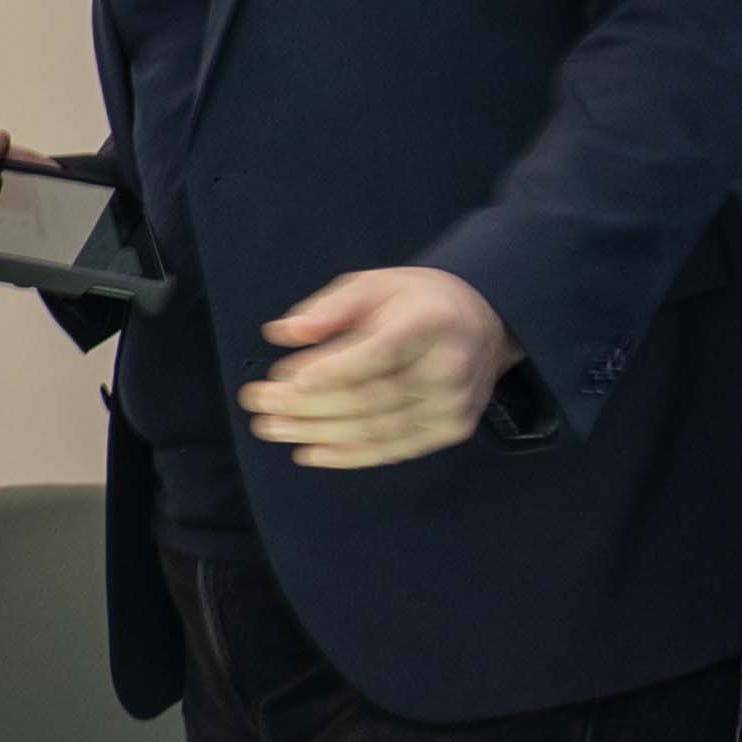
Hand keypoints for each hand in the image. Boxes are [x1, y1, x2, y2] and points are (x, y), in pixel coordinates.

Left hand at [242, 266, 517, 471]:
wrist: (483, 323)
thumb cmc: (417, 301)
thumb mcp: (374, 285)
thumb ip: (329, 308)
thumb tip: (284, 334)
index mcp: (430, 324)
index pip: (379, 354)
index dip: (331, 371)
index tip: (287, 379)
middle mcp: (449, 368)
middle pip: (370, 397)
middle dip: (307, 405)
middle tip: (259, 403)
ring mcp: (453, 405)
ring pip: (376, 429)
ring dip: (318, 433)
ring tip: (272, 428)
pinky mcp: (449, 430)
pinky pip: (393, 450)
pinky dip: (348, 455)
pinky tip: (310, 452)